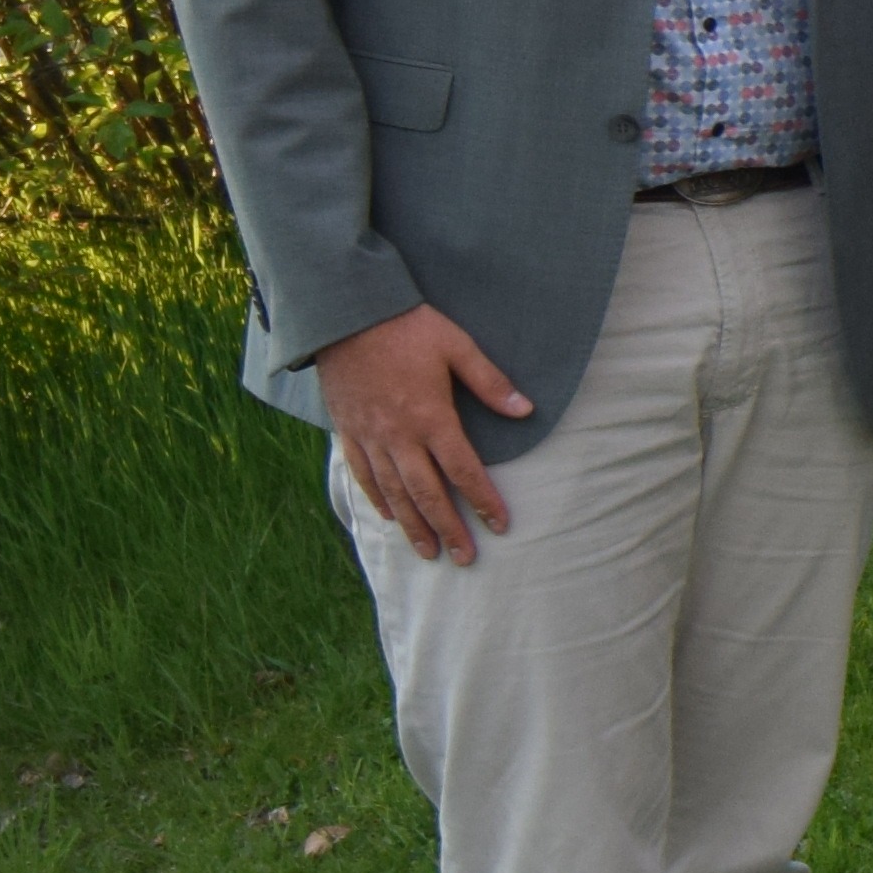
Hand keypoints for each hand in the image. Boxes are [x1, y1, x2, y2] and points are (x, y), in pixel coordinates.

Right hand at [316, 305, 527, 563]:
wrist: (346, 314)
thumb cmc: (408, 326)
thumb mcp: (457, 346)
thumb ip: (491, 382)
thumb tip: (526, 410)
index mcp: (431, 417)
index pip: (463, 471)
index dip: (483, 501)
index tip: (500, 525)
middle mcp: (399, 436)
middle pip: (428, 493)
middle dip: (449, 528)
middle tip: (465, 558)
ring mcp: (370, 437)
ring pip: (394, 493)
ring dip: (414, 526)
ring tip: (429, 553)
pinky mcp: (349, 431)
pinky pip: (363, 475)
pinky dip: (378, 500)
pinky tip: (391, 518)